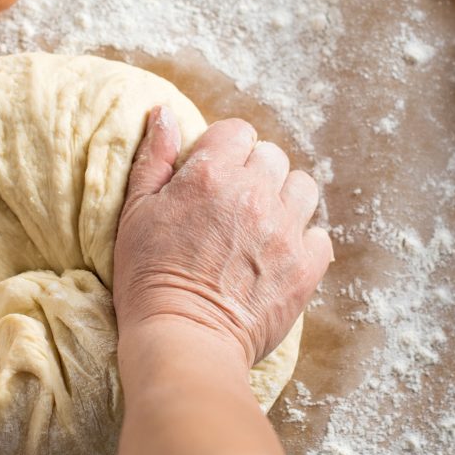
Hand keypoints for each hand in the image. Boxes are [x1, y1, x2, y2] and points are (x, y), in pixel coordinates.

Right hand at [113, 106, 331, 366]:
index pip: (237, 132)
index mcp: (211, 174)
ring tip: (261, 227)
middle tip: (231, 207)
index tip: (212, 177)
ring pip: (304, 188)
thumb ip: (154, 158)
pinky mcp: (307, 267)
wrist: (182, 340)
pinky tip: (276, 257)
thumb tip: (164, 114)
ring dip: (285, 200)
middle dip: (254, 173)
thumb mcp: (135, 212)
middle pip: (272, 156)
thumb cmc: (147, 278)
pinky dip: (302, 243)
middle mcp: (254, 193)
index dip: (223, 151)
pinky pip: (319, 236)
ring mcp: (286, 230)